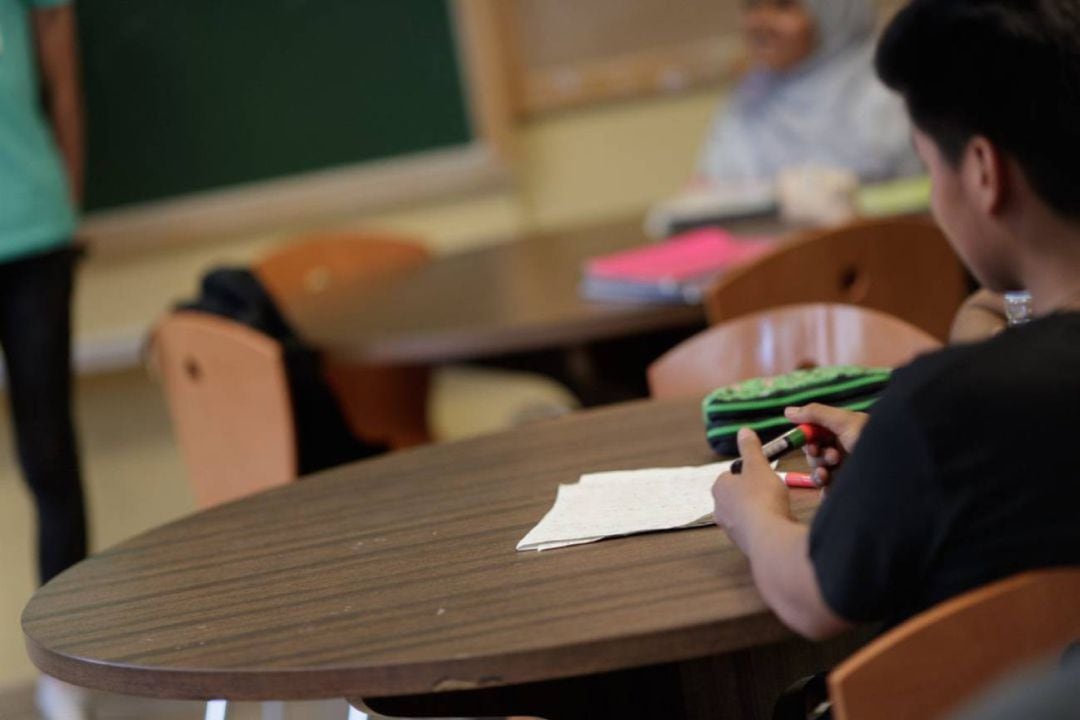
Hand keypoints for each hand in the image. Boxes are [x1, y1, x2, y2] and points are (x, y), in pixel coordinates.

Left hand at [712, 428, 792, 552]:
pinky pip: (754, 530)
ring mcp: (730, 529)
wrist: (770, 537)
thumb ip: (750, 449)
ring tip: (777, 506)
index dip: (746, 472)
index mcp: (719, 488)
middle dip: (753, 492)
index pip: (729, 475)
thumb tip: (743, 431)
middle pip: (736, 495)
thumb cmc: (761, 497)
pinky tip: (778, 522)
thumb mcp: (758, 465)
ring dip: (759, 509)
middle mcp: (720, 509)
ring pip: (745, 513)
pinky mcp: (743, 544)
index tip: (761, 472)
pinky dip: (764, 525)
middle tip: (771, 489)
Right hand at [784, 404, 868, 486]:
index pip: (814, 433)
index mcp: (843, 431)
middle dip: (817, 455)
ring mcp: (845, 469)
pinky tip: (828, 486)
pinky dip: (824, 488)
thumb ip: (815, 413)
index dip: (808, 438)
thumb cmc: (874, 439)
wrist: (897, 468)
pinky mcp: (845, 487)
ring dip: (818, 471)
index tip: (811, 443)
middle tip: (829, 456)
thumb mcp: (845, 420)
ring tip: (828, 473)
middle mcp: (843, 449)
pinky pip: (826, 489)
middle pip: (813, 453)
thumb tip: (787, 411)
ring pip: (817, 471)